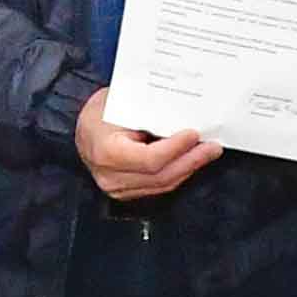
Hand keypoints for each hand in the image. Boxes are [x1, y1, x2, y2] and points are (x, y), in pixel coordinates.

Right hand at [78, 86, 220, 199]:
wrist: (84, 129)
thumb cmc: (102, 111)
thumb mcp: (122, 103)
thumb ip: (151, 112)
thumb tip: (185, 115)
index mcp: (106, 152)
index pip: (149, 159)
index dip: (176, 149)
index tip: (194, 134)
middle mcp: (110, 176)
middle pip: (160, 175)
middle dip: (191, 161)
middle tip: (213, 147)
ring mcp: (118, 189)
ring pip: (162, 184)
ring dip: (188, 169)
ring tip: (208, 153)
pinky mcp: (127, 192)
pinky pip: (158, 186)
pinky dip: (177, 173)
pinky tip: (191, 161)